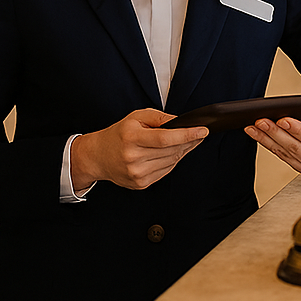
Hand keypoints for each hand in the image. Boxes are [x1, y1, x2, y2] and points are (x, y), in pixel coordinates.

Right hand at [70, 109, 207, 192]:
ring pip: (172, 161)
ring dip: (183, 150)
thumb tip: (181, 123)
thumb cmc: (119, 134)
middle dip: (189, 141)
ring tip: (187, 140)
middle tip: (200, 133)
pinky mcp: (141, 183)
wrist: (98, 156)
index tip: (203, 130)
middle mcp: (134, 158)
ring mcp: (137, 174)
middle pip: (171, 150)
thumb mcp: (136, 117)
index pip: (165, 138)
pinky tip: (173, 152)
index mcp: (132, 138)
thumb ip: (159, 118)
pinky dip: (173, 160)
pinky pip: (166, 170)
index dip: (187, 134)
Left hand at [243, 103, 300, 178]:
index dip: (299, 131)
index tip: (283, 119)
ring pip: (284, 153)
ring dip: (266, 139)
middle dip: (276, 133)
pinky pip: (281, 155)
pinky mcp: (299, 168)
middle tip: (261, 120)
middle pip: (295, 149)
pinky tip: (256, 133)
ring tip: (252, 125)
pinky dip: (267, 143)